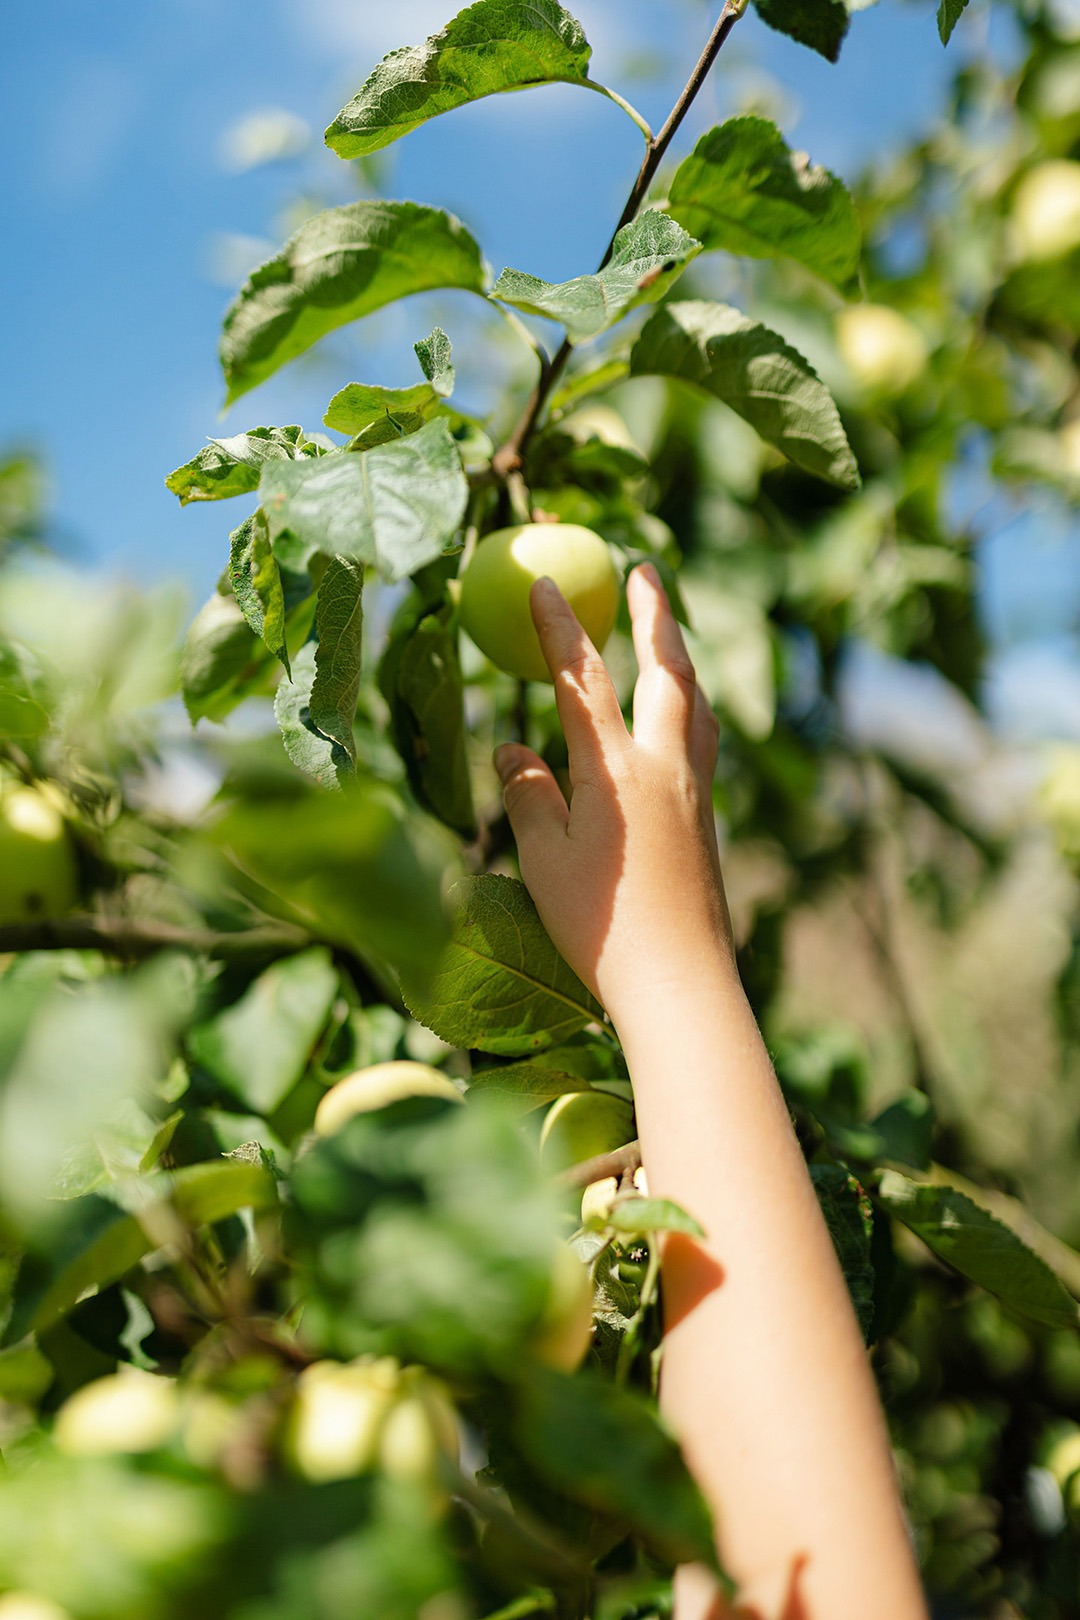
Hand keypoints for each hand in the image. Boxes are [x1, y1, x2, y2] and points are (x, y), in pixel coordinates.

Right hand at [493, 563, 732, 1026]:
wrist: (681, 983)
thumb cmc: (600, 927)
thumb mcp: (543, 860)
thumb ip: (528, 795)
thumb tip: (512, 749)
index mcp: (617, 771)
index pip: (582, 681)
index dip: (560, 629)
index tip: (544, 583)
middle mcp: (667, 768)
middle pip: (668, 670)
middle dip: (654, 614)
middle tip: (644, 569)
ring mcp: (696, 793)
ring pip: (696, 703)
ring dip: (681, 656)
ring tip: (669, 631)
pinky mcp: (708, 821)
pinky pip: (702, 740)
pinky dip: (689, 706)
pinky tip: (682, 717)